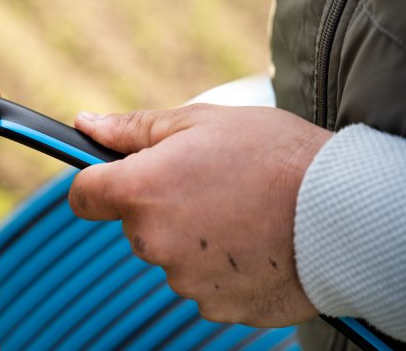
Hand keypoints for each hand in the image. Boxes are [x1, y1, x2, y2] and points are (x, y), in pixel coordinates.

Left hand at [68, 104, 331, 326]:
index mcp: (140, 190)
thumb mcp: (198, 121)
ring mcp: (184, 279)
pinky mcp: (215, 306)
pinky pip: (201, 281)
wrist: (343, 212)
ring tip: (238, 211)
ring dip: (191, 236)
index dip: (97, 181)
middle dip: (159, 204)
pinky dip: (218, 265)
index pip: (83, 195)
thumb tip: (85, 124)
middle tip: (206, 183)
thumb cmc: (273, 155)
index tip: (115, 176)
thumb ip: (131, 129)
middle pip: (133, 224)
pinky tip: (250, 241)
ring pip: (170, 253)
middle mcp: (152, 241)